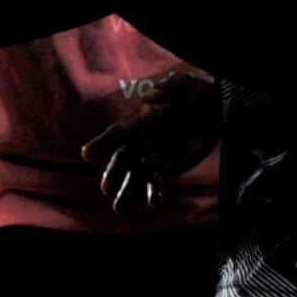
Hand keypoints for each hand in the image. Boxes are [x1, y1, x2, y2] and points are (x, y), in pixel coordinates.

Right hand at [81, 69, 219, 214]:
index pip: (114, 135)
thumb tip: (150, 96)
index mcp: (136, 124)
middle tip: (106, 189)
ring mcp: (150, 160)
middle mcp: (138, 145)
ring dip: (126, 195)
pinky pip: (157, 187)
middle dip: (112, 176)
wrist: (208, 112)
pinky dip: (155, 195)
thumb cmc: (190, 95)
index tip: (87, 154)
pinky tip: (155, 202)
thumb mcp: (180, 87)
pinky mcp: (165, 172)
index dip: (100, 144)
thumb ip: (165, 92)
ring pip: (133, 180)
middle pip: (120, 162)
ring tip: (119, 209)